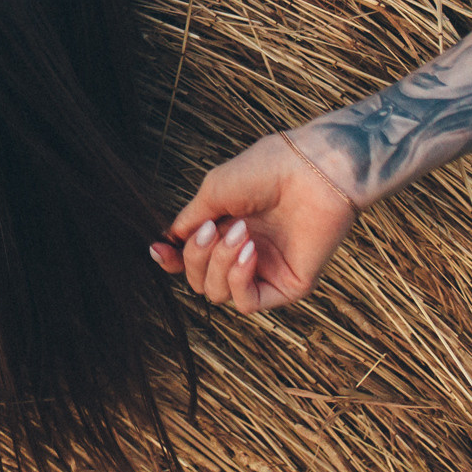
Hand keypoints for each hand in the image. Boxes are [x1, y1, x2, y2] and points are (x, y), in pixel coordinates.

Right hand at [149, 132, 358, 312]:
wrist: (312, 169)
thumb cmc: (266, 170)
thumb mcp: (214, 192)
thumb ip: (189, 221)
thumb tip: (167, 241)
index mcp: (226, 229)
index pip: (191, 260)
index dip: (171, 260)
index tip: (158, 250)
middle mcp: (243, 254)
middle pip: (198, 280)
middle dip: (196, 256)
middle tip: (213, 228)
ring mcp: (265, 271)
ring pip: (217, 294)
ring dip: (219, 263)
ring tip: (240, 232)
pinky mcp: (287, 286)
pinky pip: (247, 302)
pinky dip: (239, 278)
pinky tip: (249, 251)